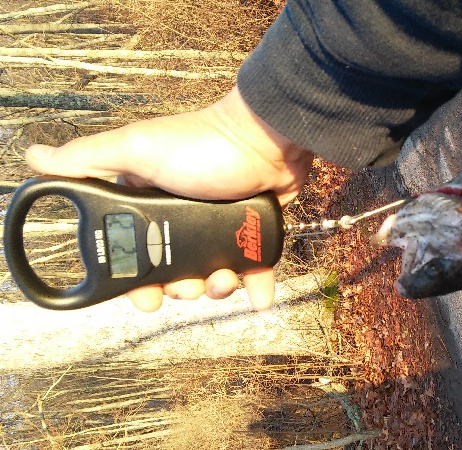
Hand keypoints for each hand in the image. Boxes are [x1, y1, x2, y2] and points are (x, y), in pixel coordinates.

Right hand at [25, 86, 313, 311]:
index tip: (144, 299)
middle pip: (176, 270)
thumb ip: (89, 158)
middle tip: (188, 288)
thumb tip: (36, 160)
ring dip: (217, 288)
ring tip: (224, 281)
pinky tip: (259, 298)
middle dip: (181, 288)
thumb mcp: (138, 148)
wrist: (268, 138)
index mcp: (151, 201)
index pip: (134, 251)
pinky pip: (254, 266)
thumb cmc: (205, 142)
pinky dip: (257, 284)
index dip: (136, 280)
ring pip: (213, 273)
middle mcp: (185, 215)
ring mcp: (221, 224)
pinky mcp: (254, 229)